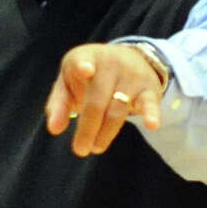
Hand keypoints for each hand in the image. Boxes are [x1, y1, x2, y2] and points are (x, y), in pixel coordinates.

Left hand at [45, 42, 163, 155]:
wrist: (129, 59)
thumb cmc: (91, 76)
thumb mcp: (70, 83)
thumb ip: (59, 104)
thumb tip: (54, 130)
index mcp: (86, 57)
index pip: (83, 60)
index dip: (83, 66)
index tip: (84, 70)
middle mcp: (111, 63)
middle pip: (97, 100)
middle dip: (88, 128)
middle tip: (80, 150)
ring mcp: (131, 75)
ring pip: (117, 110)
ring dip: (106, 132)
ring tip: (96, 147)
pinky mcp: (149, 89)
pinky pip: (149, 103)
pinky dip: (151, 114)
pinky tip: (152, 125)